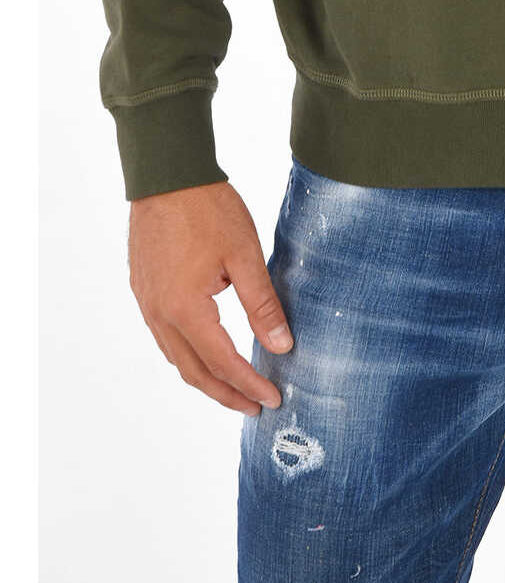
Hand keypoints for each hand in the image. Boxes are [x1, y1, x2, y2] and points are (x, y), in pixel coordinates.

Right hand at [128, 180, 293, 415]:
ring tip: (234, 388)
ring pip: (176, 357)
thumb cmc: (208, 209)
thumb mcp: (245, 255)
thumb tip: (282, 346)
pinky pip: (165, 336)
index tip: (273, 399)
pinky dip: (189, 354)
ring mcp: (147, 303)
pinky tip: (207, 351)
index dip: (249, 384)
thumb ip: (262, 305)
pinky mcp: (144, 289)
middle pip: (193, 372)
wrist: (167, 174)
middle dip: (226, 394)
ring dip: (205, 378)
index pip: (222, 363)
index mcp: (185, 310)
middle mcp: (159, 314)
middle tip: (255, 408)